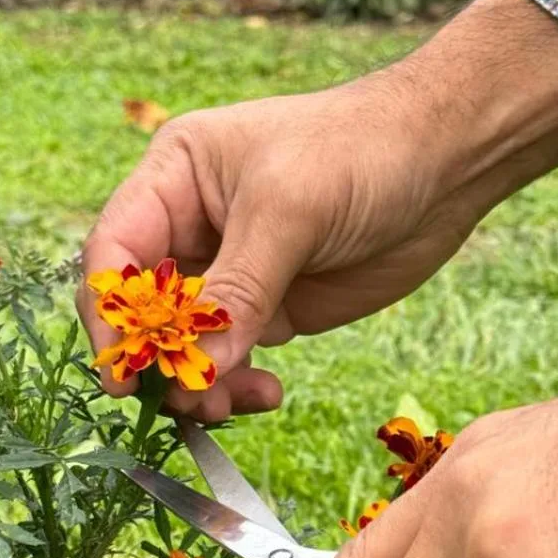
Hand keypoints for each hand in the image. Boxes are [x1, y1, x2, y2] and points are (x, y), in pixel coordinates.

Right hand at [78, 0, 557, 421]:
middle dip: (159, 359)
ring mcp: (230, 273)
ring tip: (228, 405)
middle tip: (188, 398)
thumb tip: (201, 365)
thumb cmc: (360, 151)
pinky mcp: (271, 310)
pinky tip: (265, 393)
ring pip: (186, 346)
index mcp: (174, 178)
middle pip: (143, 312)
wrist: (446, 162)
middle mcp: (192, 228)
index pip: (114, 255)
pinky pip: (232, 360)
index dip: (111, 314)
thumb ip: (240, 289)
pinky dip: (237, 386)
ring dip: (199, 383)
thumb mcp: (290, 210)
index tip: (124, 370)